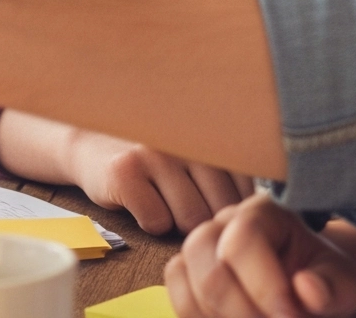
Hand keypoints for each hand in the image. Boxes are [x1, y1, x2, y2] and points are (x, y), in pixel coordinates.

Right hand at [66, 129, 252, 235]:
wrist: (90, 142)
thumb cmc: (154, 157)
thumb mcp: (194, 153)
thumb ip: (228, 173)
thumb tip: (265, 212)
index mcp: (209, 133)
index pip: (244, 189)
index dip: (229, 210)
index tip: (212, 203)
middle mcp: (186, 138)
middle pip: (217, 209)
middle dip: (203, 219)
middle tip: (180, 202)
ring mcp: (155, 152)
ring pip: (189, 219)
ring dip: (176, 221)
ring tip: (161, 199)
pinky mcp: (126, 172)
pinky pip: (156, 222)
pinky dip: (149, 222)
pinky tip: (140, 201)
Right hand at [169, 193, 355, 317]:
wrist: (307, 291)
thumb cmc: (325, 282)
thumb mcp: (344, 284)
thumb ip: (333, 287)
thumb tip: (306, 289)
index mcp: (265, 211)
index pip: (244, 238)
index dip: (264, 286)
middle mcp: (223, 221)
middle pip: (205, 258)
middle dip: (242, 309)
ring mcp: (199, 248)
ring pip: (185, 281)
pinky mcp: (186, 276)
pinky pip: (180, 302)